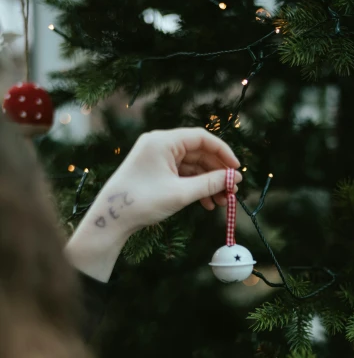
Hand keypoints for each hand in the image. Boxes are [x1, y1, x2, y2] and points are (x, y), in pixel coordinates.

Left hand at [65, 128, 241, 281]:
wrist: (111, 219)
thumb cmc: (143, 202)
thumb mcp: (181, 193)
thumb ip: (210, 183)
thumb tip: (234, 178)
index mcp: (162, 141)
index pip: (201, 138)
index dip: (223, 152)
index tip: (237, 169)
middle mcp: (159, 145)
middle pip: (198, 153)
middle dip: (217, 172)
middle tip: (233, 190)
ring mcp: (156, 159)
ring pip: (192, 166)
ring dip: (208, 183)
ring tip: (222, 202)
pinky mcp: (155, 172)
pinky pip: (182, 175)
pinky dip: (195, 187)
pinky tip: (207, 204)